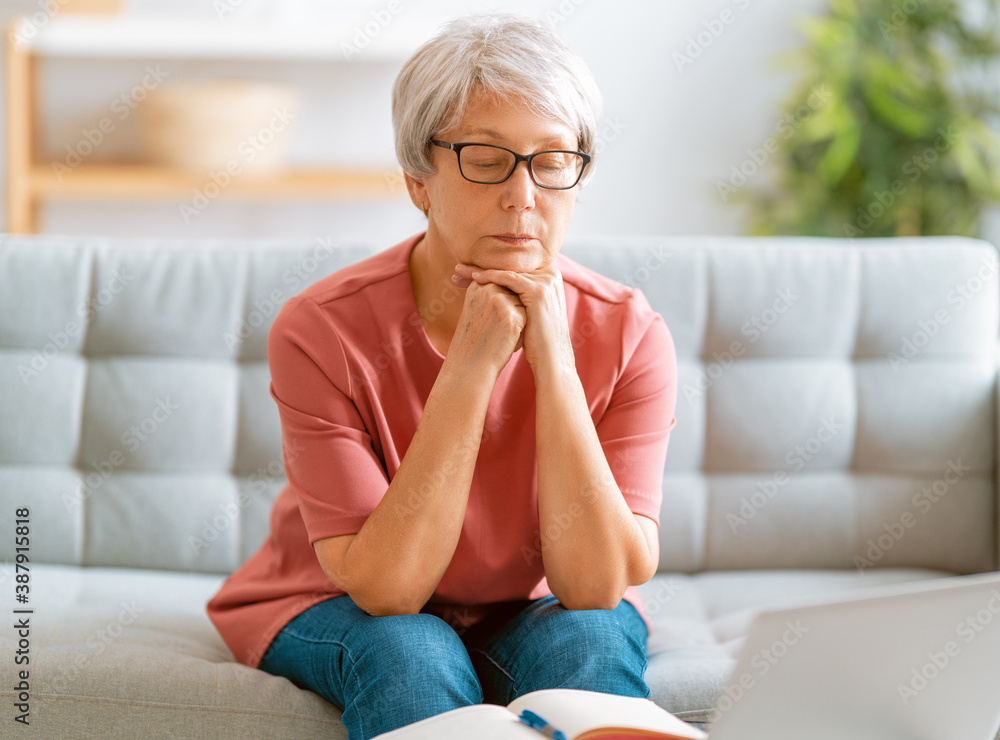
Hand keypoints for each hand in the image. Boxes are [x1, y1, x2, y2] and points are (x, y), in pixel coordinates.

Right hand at [444, 276, 525, 379]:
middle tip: (497, 329)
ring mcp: (499, 300)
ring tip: (502, 334)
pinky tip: (508, 340)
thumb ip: (493, 293)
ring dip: (519, 320)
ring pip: (523, 304)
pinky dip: (522, 330)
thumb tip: (519, 286)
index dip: (505, 304)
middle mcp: (487, 288)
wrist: (471, 365)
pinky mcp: (510, 315)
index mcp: (478, 284)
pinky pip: (528, 316)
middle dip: (512, 312)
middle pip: (516, 293)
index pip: (505, 285)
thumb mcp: (478, 308)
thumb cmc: (477, 338)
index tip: (493, 320)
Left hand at [452, 263, 574, 374]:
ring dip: (480, 271)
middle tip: (458, 270)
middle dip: (481, 269)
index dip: (488, 270)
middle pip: (509, 268)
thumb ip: (516, 295)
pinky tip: (474, 278)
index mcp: (549, 277)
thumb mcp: (526, 310)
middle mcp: (551, 275)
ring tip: (459, 272)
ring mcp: (546, 282)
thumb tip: (493, 287)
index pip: (513, 270)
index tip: (465, 273)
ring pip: (506, 272)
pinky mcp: (538, 290)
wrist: (551, 358)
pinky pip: (509, 278)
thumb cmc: (536, 338)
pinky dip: (490, 277)